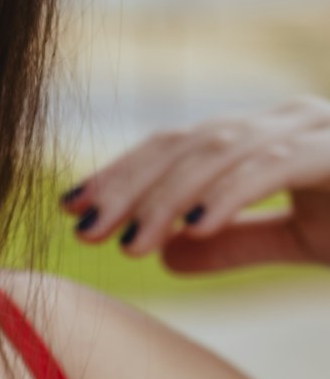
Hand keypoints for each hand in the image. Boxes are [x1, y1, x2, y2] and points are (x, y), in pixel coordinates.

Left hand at [59, 96, 329, 273]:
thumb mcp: (299, 241)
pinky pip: (273, 166)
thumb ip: (237, 242)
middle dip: (129, 186)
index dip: (122, 174)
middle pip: (186, 144)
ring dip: (167, 199)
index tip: (72, 208)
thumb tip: (166, 258)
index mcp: (270, 135)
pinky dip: (228, 194)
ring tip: (130, 242)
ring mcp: (316, 129)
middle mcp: (289, 119)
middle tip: (84, 229)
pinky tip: (193, 228)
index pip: (178, 145)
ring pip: (219, 152)